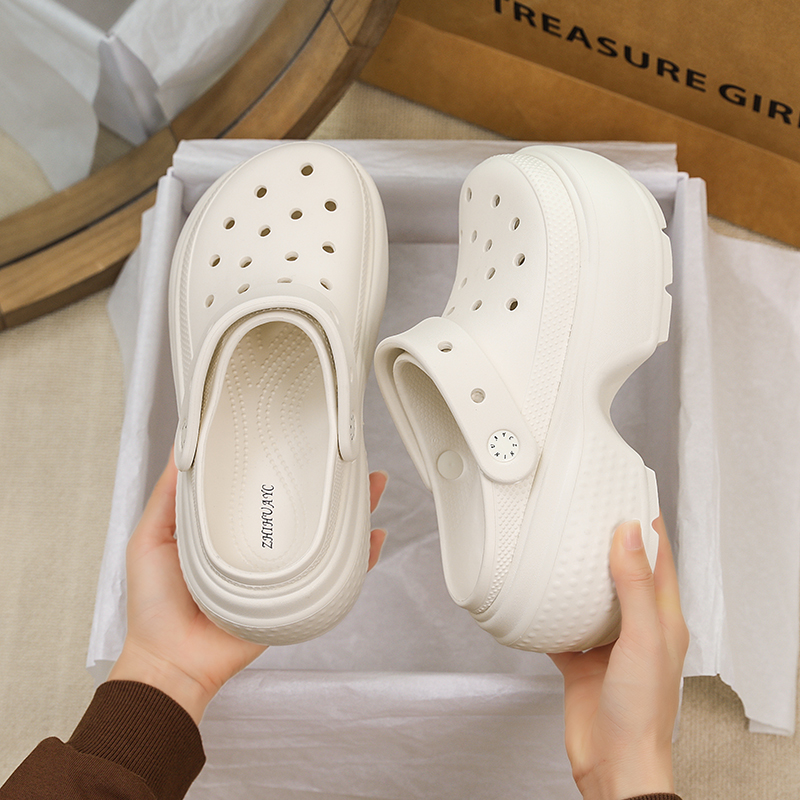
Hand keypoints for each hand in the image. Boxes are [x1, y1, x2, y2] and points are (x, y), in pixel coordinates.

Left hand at [109, 456, 387, 723]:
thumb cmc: (155, 603)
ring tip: (373, 483)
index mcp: (230, 526)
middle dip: (331, 481)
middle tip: (350, 453)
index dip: (286, 460)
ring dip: (353, 510)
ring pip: (327, 535)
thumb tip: (181, 442)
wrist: (172, 662)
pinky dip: (361, 559)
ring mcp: (283, 572)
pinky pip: (337, 577)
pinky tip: (375, 537)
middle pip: (305, 507)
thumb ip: (169, 493)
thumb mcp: (151, 536)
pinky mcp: (297, 599)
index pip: (266, 487)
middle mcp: (262, 545)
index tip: (302, 432)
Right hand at [548, 516, 688, 799]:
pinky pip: (562, 628)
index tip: (633, 499)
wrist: (613, 762)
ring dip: (578, 575)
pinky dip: (550, 612)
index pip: (659, 563)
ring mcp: (607, 646)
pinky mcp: (581, 662)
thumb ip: (636, 586)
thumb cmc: (641, 712)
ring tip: (561, 546)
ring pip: (591, 599)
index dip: (649, 529)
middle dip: (609, 544)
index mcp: (663, 620)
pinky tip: (536, 598)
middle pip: (624, 575)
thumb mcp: (644, 638)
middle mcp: (636, 629)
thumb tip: (630, 535)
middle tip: (590, 515)